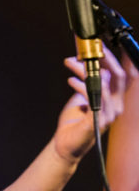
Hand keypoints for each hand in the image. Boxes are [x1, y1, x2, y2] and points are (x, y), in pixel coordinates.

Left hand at [53, 47, 127, 163]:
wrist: (64, 145)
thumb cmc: (74, 122)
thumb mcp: (82, 97)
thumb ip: (89, 82)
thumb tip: (89, 63)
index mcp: (114, 99)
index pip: (125, 76)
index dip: (122, 59)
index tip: (110, 44)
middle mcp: (116, 106)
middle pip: (119, 76)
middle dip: (106, 58)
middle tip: (90, 49)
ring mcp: (109, 114)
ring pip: (103, 84)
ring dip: (85, 70)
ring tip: (71, 63)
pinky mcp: (98, 120)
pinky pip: (93, 97)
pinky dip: (81, 86)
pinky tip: (71, 80)